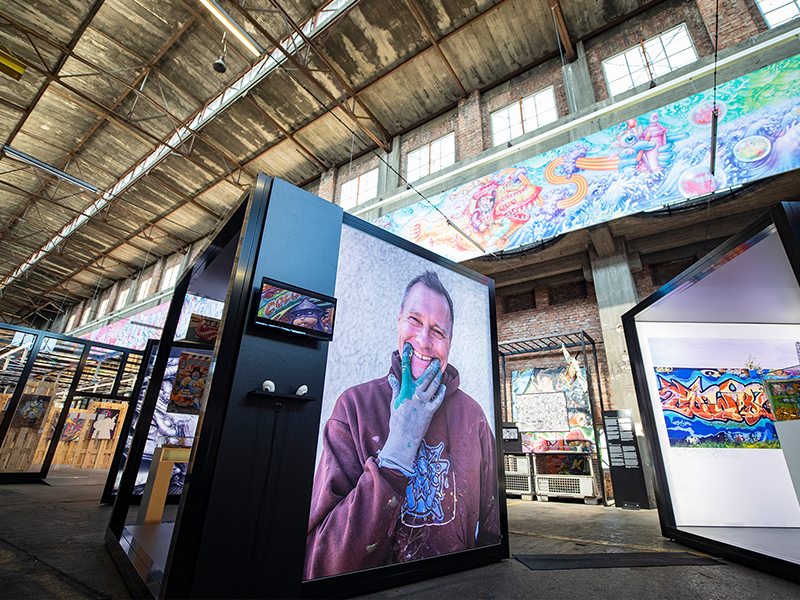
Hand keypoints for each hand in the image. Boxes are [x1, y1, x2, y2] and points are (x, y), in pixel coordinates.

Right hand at [379, 343, 445, 473]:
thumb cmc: (397, 421)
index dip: (406, 358)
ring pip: (432, 386)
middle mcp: (414, 395)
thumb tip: (392, 377)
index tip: (408, 348)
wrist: (403, 438)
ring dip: (437, 377)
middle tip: (436, 360)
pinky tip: (442, 387)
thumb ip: (395, 389)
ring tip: (440, 371)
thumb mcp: (394, 403)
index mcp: (404, 391)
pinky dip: (440, 392)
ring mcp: (422, 403)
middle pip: (424, 376)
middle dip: (431, 367)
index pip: (405, 370)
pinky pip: (437, 399)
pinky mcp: (430, 412)